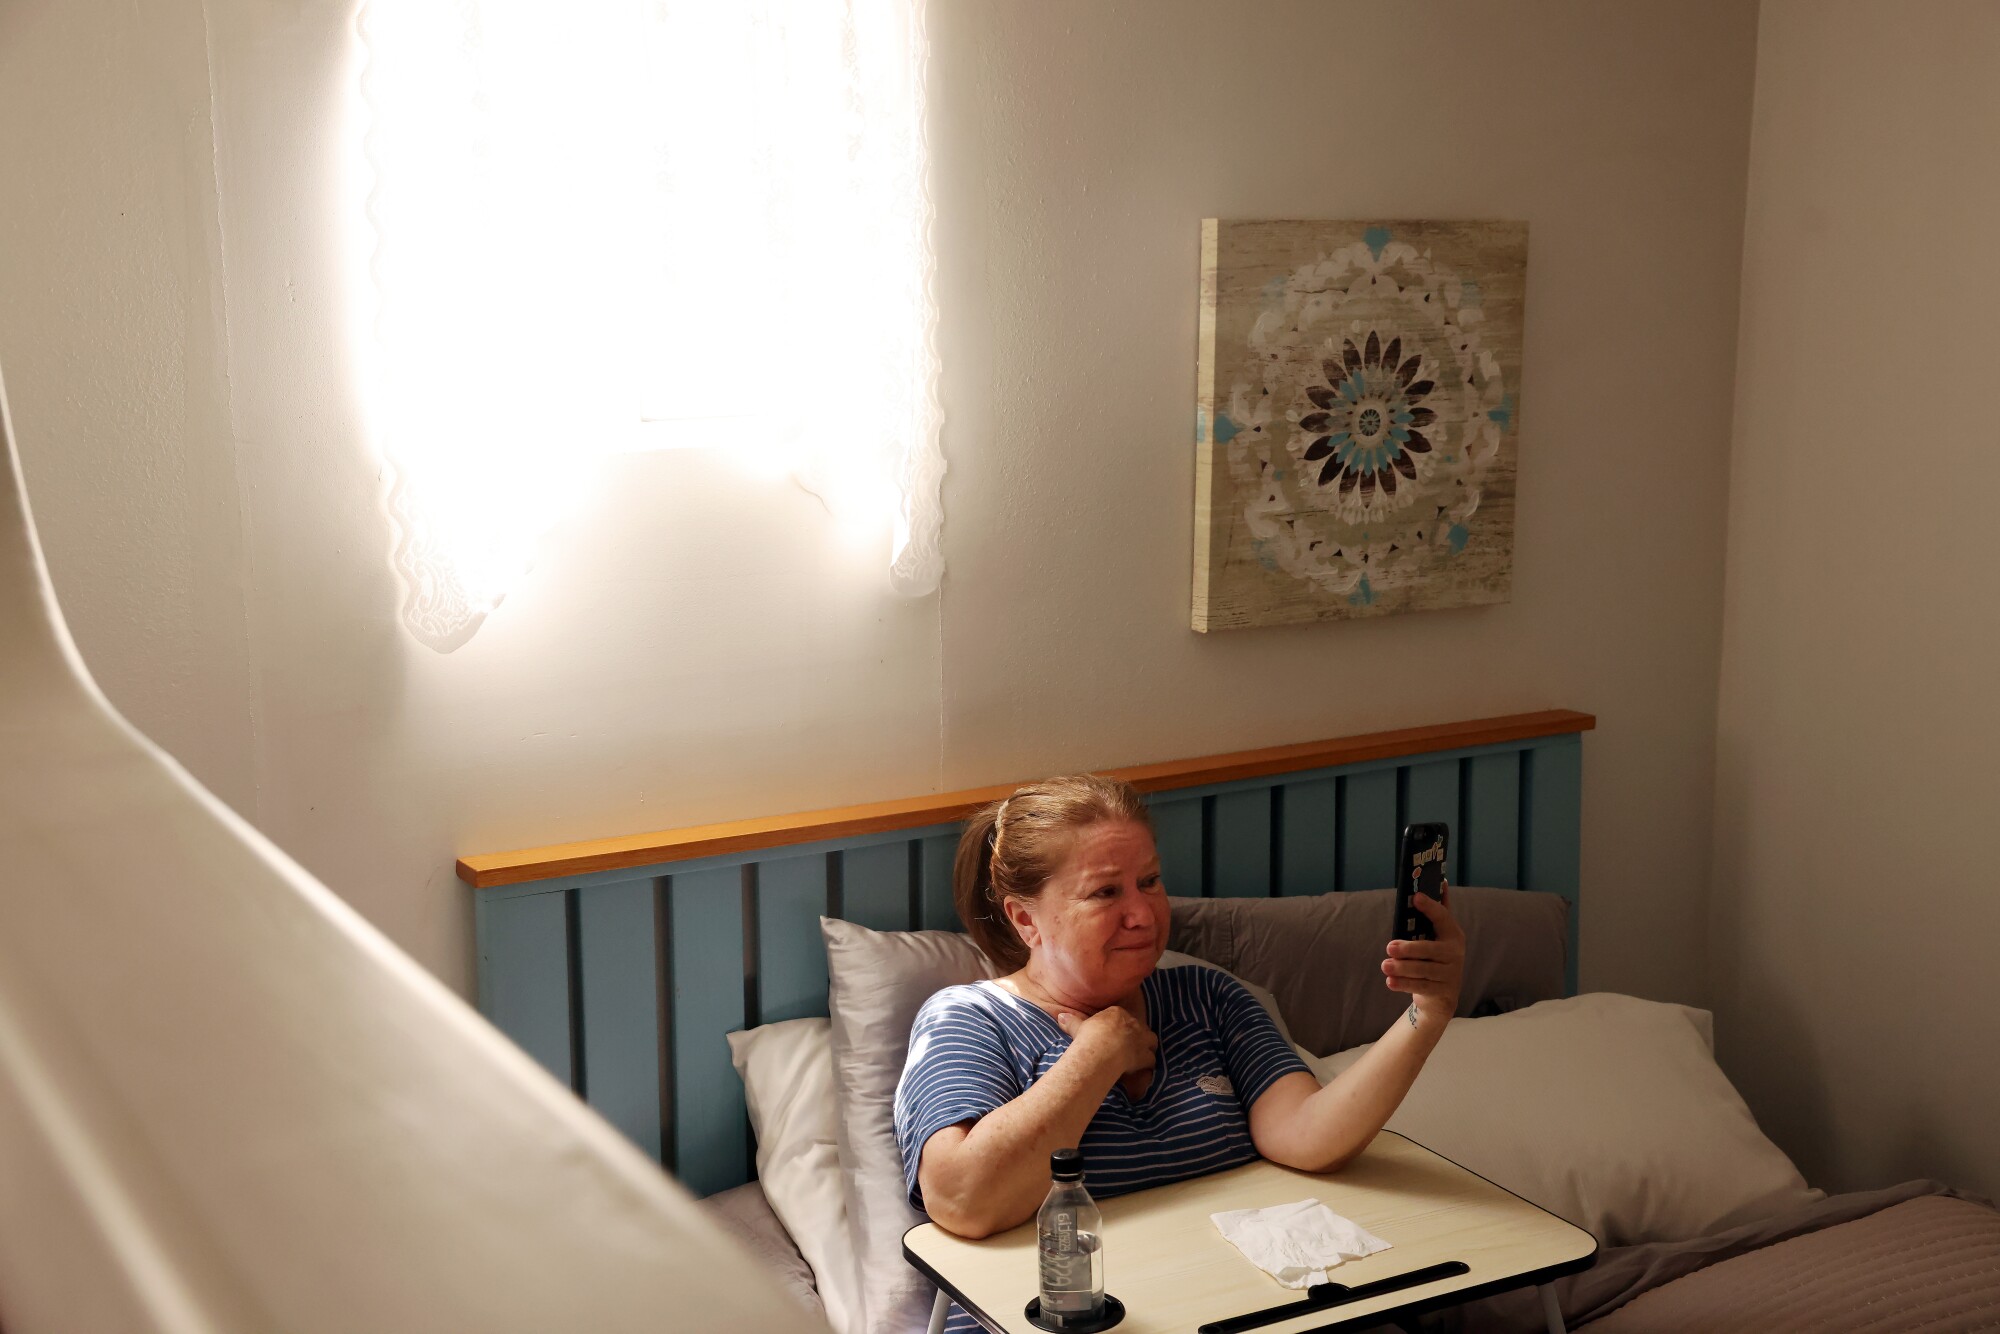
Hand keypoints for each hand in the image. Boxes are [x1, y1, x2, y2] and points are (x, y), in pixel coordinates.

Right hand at [1056, 1005, 1157, 1080]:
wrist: (1101, 1049)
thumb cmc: (1089, 1036)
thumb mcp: (1078, 1027)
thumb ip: (1072, 1021)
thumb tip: (1060, 1015)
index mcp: (1117, 1014)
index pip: (1124, 1016)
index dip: (1122, 1026)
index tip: (1117, 1034)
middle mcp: (1133, 1023)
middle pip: (1140, 1027)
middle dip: (1137, 1036)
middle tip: (1129, 1046)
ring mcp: (1142, 1039)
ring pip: (1151, 1042)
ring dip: (1147, 1049)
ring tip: (1139, 1057)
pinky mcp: (1145, 1054)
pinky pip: (1150, 1059)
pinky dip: (1147, 1064)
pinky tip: (1141, 1070)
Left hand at [1382, 877, 1465, 1023]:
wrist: (1442, 996)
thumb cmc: (1434, 958)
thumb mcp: (1438, 936)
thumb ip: (1437, 914)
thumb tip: (1441, 881)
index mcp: (1453, 934)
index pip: (1443, 917)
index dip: (1430, 907)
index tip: (1415, 897)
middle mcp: (1455, 953)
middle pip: (1430, 950)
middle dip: (1408, 949)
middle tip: (1389, 947)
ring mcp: (1450, 974)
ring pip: (1423, 970)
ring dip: (1402, 968)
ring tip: (1385, 965)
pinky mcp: (1442, 992)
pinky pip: (1420, 987)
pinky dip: (1404, 984)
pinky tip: (1390, 981)